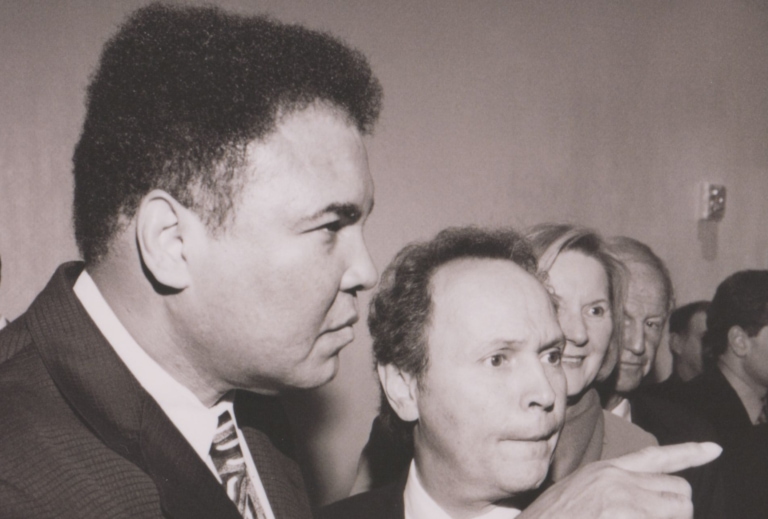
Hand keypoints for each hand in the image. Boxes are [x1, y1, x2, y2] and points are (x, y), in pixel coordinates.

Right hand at [518, 442, 721, 518]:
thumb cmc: (550, 518)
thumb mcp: (580, 492)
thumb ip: (613, 490)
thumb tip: (644, 500)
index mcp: (606, 471)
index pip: (656, 457)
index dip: (689, 453)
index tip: (715, 450)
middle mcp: (617, 481)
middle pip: (679, 491)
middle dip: (677, 512)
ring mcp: (621, 502)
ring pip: (680, 510)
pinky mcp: (622, 518)